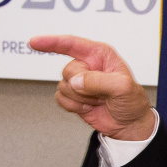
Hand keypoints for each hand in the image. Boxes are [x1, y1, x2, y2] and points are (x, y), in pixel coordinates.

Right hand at [29, 35, 155, 140]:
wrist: (129, 124)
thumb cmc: (131, 101)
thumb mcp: (123, 87)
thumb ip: (98, 81)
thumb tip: (75, 81)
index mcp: (100, 54)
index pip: (72, 44)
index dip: (51, 42)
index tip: (34, 42)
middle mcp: (87, 65)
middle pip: (67, 70)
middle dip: (84, 86)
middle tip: (102, 93)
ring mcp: (79, 81)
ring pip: (63, 86)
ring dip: (81, 98)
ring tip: (98, 100)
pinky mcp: (72, 96)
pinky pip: (60, 99)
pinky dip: (74, 106)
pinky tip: (89, 107)